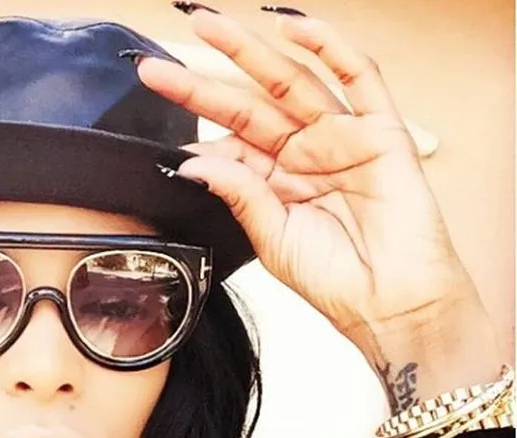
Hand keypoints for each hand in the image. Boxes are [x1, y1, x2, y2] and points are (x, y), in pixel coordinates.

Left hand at [138, 8, 502, 408]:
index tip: (155, 106)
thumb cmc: (335, 280)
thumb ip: (238, 193)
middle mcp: (304, 154)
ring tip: (207, 26)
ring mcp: (341, 138)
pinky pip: (357, 78)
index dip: (192, 121)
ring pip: (291, 81)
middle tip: (156, 64)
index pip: (228, 140)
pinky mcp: (381, 130)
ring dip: (250, 51)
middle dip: (204, 79)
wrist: (390, 301)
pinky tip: (291, 29)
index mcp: (275, 182)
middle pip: (249, 105)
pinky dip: (330, 48)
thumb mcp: (272, 237)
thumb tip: (193, 162)